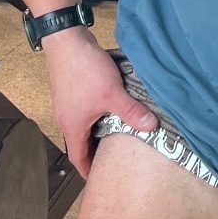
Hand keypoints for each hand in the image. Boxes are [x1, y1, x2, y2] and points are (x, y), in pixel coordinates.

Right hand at [39, 26, 155, 177]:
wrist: (66, 39)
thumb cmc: (83, 69)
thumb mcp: (112, 94)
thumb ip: (131, 112)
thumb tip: (152, 127)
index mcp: (72, 126)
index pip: (78, 158)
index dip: (89, 171)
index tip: (100, 180)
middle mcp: (66, 118)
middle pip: (80, 144)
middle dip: (96, 153)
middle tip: (116, 160)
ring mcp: (68, 104)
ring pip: (84, 127)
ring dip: (98, 133)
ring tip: (119, 138)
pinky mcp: (72, 91)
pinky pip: (85, 112)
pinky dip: (98, 117)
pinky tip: (113, 112)